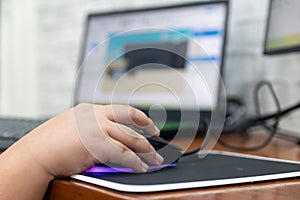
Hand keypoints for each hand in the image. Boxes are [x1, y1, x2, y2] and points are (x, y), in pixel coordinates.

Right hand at [23, 103, 162, 176]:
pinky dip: (135, 162)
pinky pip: (124, 154)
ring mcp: (98, 128)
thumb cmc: (49, 144)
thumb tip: (108, 140)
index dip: (137, 117)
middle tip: (157, 135)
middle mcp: (96, 115)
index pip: (121, 110)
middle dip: (148, 127)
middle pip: (130, 120)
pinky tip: (141, 167)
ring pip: (131, 138)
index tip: (146, 123)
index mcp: (89, 110)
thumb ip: (91, 130)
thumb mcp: (72, 128)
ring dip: (146, 150)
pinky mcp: (98, 144)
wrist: (35, 154)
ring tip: (155, 158)